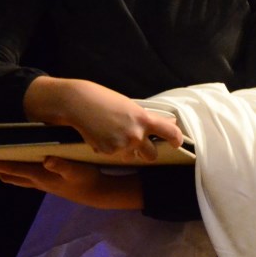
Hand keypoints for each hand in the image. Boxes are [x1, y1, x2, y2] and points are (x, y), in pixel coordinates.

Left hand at [0, 156, 143, 209]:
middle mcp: (38, 181)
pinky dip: (19, 173)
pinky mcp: (51, 184)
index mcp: (40, 176)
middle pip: (11, 176)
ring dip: (6, 172)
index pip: (13, 170)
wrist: (98, 194)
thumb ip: (62, 165)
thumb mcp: (77, 170)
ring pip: (19, 179)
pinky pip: (28, 179)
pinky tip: (22, 167)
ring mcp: (44, 184)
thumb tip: (46, 159)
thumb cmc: (87, 179)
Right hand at [23, 77, 184, 161]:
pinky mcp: (108, 152)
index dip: (176, 139)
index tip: (177, 142)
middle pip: (151, 155)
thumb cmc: (103, 100)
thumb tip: (164, 124)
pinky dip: (108, 148)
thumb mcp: (129, 106)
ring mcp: (122, 145)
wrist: (79, 103)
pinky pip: (113, 155)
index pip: (170, 132)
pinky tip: (100, 135)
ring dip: (125, 150)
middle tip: (137, 143)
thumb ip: (145, 118)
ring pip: (130, 156)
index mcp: (143, 119)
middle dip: (146, 152)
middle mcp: (136, 135)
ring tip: (111, 132)